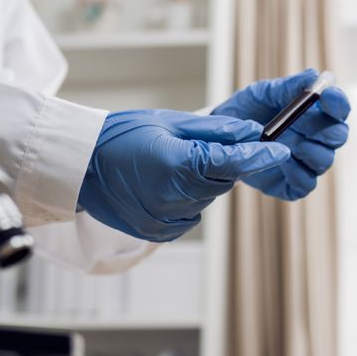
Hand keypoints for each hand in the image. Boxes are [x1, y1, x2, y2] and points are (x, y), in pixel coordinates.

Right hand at [77, 110, 290, 241]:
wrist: (77, 167)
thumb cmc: (119, 136)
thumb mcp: (168, 122)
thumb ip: (214, 131)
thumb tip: (250, 132)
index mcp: (178, 166)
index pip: (233, 163)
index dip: (258, 156)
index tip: (279, 150)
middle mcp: (175, 199)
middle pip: (222, 182)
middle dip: (221, 164)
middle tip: (199, 147)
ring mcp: (166, 220)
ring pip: (206, 198)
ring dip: (202, 181)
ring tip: (171, 164)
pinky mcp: (159, 232)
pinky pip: (189, 214)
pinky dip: (186, 199)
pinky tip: (163, 184)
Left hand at [211, 68, 349, 199]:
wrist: (220, 138)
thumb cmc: (247, 112)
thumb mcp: (263, 93)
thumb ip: (288, 86)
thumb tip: (313, 76)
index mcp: (316, 113)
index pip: (339, 108)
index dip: (338, 102)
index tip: (327, 95)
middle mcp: (317, 139)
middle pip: (338, 136)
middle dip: (325, 129)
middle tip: (301, 123)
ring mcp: (306, 163)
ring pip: (324, 161)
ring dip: (307, 151)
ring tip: (285, 142)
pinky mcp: (292, 185)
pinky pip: (307, 184)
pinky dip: (296, 173)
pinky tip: (278, 160)